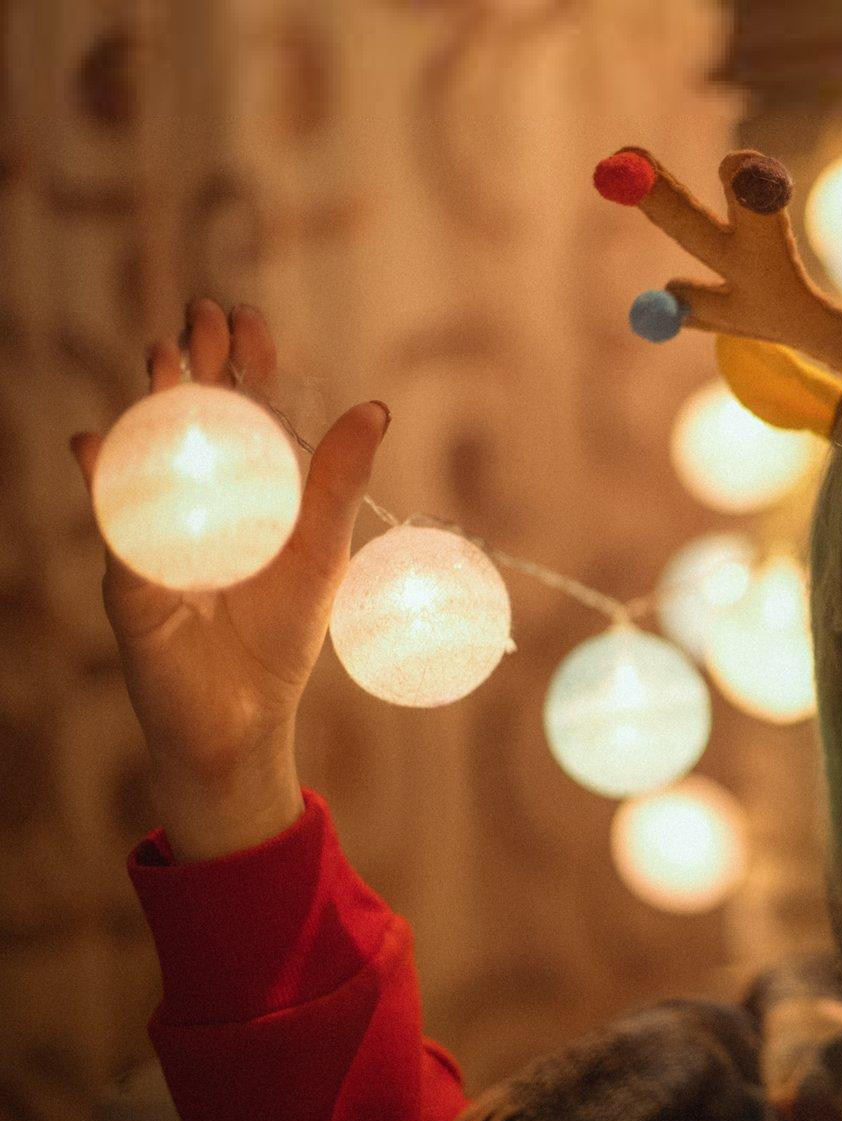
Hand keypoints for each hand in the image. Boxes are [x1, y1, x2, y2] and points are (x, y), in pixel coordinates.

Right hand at [71, 299, 388, 860]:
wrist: (246, 714)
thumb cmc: (280, 630)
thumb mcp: (321, 545)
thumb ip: (339, 479)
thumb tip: (374, 408)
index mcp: (245, 491)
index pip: (240, 413)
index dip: (241, 364)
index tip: (247, 317)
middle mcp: (193, 503)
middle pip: (189, 422)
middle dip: (194, 365)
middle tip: (200, 315)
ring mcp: (155, 537)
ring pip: (149, 460)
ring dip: (155, 408)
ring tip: (163, 360)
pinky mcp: (131, 582)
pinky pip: (116, 528)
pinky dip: (108, 486)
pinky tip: (95, 444)